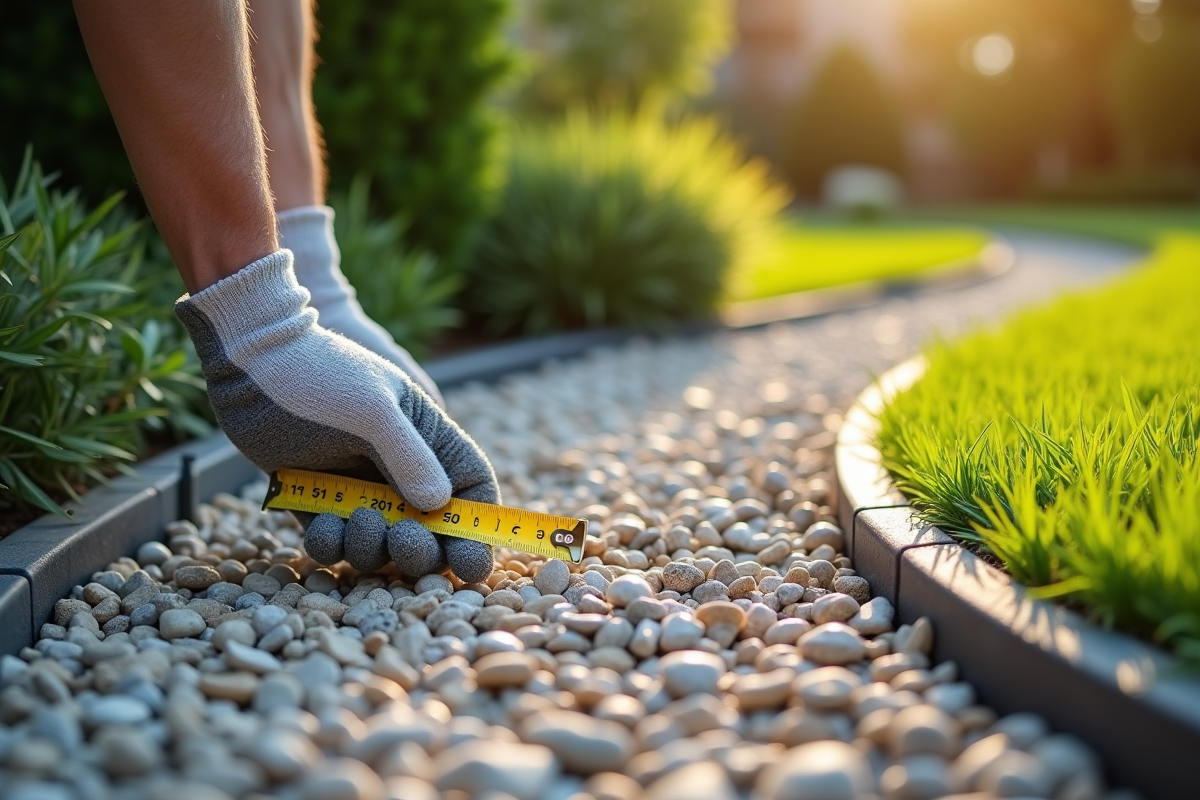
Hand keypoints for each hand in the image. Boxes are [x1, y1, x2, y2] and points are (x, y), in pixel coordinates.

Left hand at [175, 250, 496, 582]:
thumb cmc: (319, 374)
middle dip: (421, 547)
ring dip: (372, 548)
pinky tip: (321, 524)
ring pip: (380, 545)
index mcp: (426, 440)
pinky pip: (334, 543)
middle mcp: (397, 470)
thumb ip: (410, 457)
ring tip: (353, 522)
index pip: (470, 490)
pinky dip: (331, 545)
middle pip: (430, 531)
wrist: (249, 361)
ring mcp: (356, 489)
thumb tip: (440, 505)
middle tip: (402, 542)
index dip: (477, 530)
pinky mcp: (315, 502)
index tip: (470, 565)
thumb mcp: (373, 410)